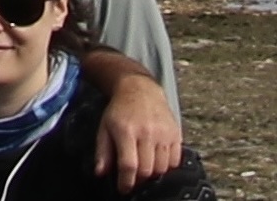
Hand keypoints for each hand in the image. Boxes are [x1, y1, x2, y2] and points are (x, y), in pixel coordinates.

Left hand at [95, 77, 182, 192]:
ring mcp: (164, 133)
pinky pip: (175, 160)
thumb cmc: (119, 110)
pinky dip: (167, 166)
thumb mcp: (104, 128)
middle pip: (147, 169)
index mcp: (126, 131)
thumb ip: (103, 152)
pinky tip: (156, 162)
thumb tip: (100, 173)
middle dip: (138, 180)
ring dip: (152, 174)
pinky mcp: (176, 133)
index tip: (123, 189)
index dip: (126, 181)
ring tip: (143, 169)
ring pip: (162, 167)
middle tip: (132, 179)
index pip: (129, 164)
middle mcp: (147, 133)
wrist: (140, 89)